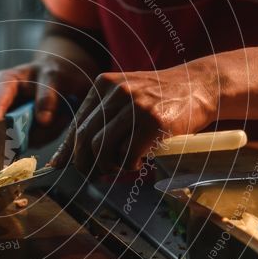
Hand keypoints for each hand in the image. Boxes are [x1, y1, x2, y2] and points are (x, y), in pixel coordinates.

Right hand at [0, 56, 91, 145]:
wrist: (60, 81)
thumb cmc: (52, 73)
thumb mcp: (53, 77)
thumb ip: (47, 96)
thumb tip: (43, 120)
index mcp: (2, 82)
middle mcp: (0, 105)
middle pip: (5, 126)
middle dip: (32, 128)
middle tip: (60, 118)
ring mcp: (8, 122)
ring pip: (21, 139)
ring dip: (45, 132)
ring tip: (62, 115)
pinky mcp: (19, 134)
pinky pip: (32, 143)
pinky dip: (48, 135)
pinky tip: (57, 122)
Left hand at [50, 67, 217, 173]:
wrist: (198, 85)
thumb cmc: (159, 97)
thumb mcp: (126, 95)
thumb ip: (102, 116)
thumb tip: (73, 152)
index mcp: (104, 84)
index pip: (77, 122)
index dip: (67, 149)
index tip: (59, 165)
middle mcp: (117, 92)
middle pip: (85, 138)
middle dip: (84, 162)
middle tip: (92, 173)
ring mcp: (136, 106)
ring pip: (103, 148)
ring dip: (107, 165)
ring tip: (117, 167)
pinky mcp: (154, 122)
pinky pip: (128, 155)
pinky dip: (129, 165)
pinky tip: (137, 162)